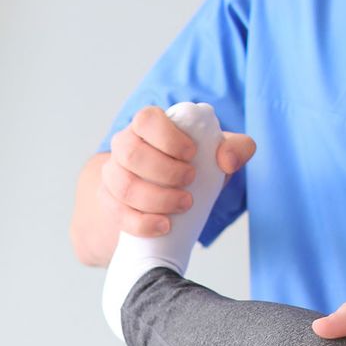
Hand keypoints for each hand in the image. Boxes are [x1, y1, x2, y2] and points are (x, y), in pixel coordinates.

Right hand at [103, 105, 256, 237]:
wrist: (165, 195)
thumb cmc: (191, 166)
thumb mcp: (216, 154)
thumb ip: (235, 148)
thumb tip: (228, 160)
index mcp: (148, 126)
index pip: (146, 119)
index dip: (167, 137)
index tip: (191, 153)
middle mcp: (125, 145)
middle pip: (130, 153)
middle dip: (163, 171)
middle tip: (190, 180)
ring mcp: (113, 174)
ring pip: (123, 186)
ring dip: (156, 199)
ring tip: (183, 205)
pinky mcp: (110, 202)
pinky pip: (118, 213)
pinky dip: (142, 222)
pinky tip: (163, 226)